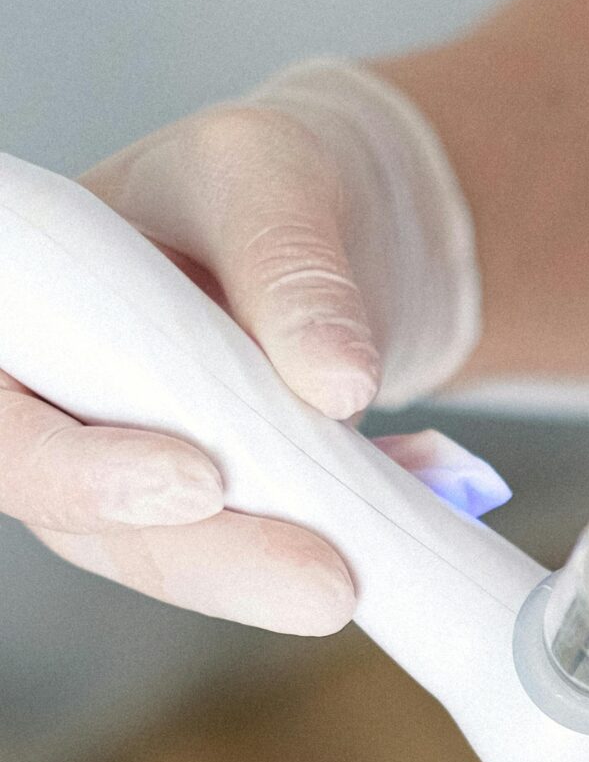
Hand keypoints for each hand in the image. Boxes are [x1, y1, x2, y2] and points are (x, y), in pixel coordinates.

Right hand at [4, 64, 482, 633]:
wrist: (328, 229)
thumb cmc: (261, 186)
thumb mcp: (272, 179)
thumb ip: (290, 264)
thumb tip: (336, 384)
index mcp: (19, 304)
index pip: (5, 420)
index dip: (73, 468)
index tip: (199, 479)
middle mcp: (49, 398)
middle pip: (82, 517)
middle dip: (204, 554)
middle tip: (325, 579)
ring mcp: (120, 466)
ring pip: (164, 555)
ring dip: (260, 579)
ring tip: (356, 582)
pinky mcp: (198, 514)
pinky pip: (239, 557)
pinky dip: (304, 559)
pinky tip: (378, 544)